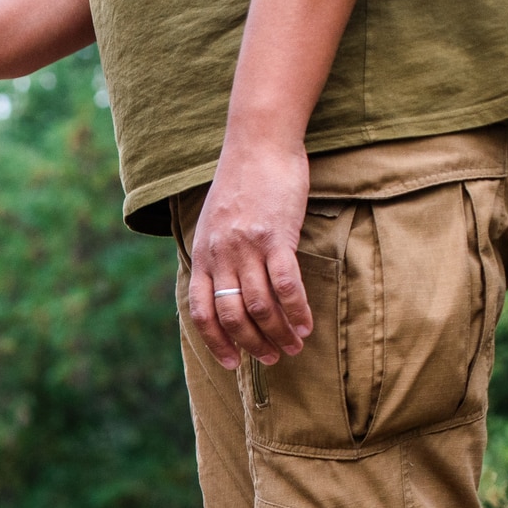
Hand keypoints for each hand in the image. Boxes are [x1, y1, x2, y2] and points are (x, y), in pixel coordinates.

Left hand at [187, 140, 315, 368]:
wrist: (259, 144)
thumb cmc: (241, 184)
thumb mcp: (214, 224)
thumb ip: (215, 256)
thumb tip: (224, 288)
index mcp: (202, 257)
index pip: (201, 313)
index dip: (216, 343)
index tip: (230, 364)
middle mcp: (220, 256)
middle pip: (233, 316)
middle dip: (252, 345)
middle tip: (271, 359)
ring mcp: (247, 247)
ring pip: (260, 306)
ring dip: (278, 333)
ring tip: (293, 346)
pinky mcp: (276, 236)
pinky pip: (285, 285)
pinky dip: (296, 310)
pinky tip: (306, 324)